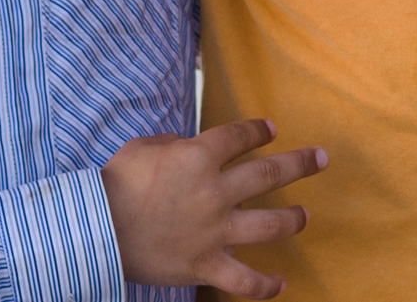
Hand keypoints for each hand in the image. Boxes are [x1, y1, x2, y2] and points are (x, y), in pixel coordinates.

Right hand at [102, 117, 327, 295]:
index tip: (270, 130)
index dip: (259, 131)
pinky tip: (281, 284)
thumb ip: (176, 144)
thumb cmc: (115, 184)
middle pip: (269, 175)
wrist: (95, 230)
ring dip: (293, 220)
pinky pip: (243, 280)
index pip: (241, 136)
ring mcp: (214, 230)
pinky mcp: (205, 264)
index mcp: (199, 157)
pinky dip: (264, 286)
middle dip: (300, 164)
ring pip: (270, 225)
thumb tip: (192, 147)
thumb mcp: (144, 148)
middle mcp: (215, 192)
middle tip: (321, 158)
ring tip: (305, 216)